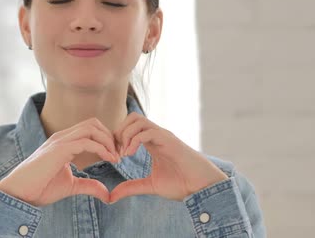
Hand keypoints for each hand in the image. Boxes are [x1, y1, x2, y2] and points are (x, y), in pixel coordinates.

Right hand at [0, 118, 119, 206]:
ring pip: (91, 127)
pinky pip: (86, 141)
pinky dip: (102, 148)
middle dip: (110, 136)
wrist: (20, 192)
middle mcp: (63, 137)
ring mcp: (60, 141)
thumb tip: (107, 193)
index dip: (106, 139)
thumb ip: (89, 185)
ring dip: (108, 140)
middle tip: (119, 154)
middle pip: (93, 123)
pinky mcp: (60, 149)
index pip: (90, 129)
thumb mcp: (71, 186)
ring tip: (116, 156)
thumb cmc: (40, 188)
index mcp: (64, 142)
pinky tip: (109, 159)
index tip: (117, 155)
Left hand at [110, 113, 227, 203]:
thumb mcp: (150, 186)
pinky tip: (130, 155)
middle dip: (118, 132)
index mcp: (152, 142)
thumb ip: (132, 187)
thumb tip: (112, 196)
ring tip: (124, 153)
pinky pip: (147, 131)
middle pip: (132, 117)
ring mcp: (163, 135)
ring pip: (138, 119)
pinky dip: (134, 140)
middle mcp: (157, 135)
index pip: (130, 126)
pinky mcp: (168, 140)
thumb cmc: (181, 184)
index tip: (114, 156)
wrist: (202, 187)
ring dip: (125, 134)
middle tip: (117, 153)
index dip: (117, 138)